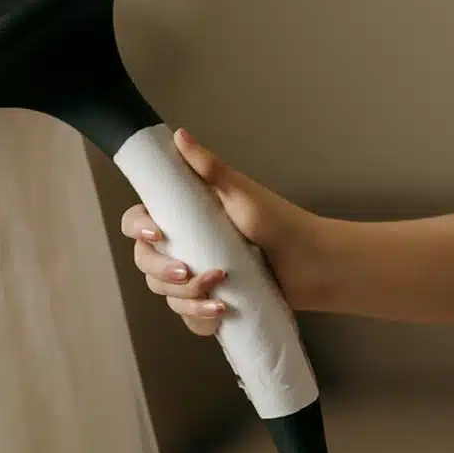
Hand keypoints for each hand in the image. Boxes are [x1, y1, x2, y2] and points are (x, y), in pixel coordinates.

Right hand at [119, 128, 324, 335]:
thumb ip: (209, 167)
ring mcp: (197, 276)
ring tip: (219, 296)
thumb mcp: (242, 193)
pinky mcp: (211, 302)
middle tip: (190, 272)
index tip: (156, 234)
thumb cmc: (281, 223)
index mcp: (185, 217)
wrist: (314, 264)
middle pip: (146, 263)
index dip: (138, 230)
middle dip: (162, 272)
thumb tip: (179, 135)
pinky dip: (198, 317)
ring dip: (187, 298)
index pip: (139, 223)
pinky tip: (219, 314)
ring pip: (166, 294)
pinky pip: (187, 316)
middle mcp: (185, 246)